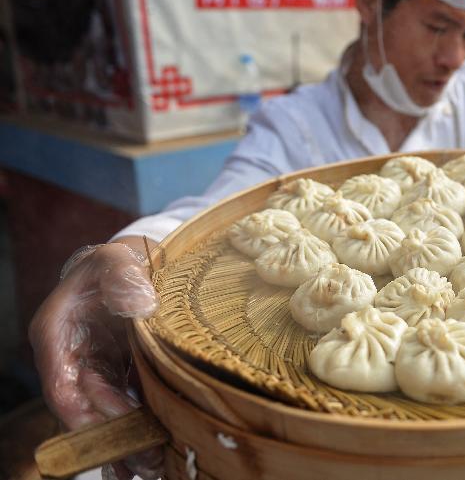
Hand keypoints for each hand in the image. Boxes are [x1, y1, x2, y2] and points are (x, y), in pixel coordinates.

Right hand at [29, 241, 161, 479]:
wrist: (132, 263)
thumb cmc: (118, 261)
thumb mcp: (117, 260)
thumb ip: (124, 277)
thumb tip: (140, 303)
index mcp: (56, 333)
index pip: (62, 385)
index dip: (85, 412)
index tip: (115, 429)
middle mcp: (69, 358)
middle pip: (84, 408)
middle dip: (113, 436)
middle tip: (147, 459)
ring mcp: (92, 368)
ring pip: (103, 414)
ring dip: (125, 441)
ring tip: (154, 466)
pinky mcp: (115, 373)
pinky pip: (122, 407)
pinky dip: (135, 429)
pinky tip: (153, 455)